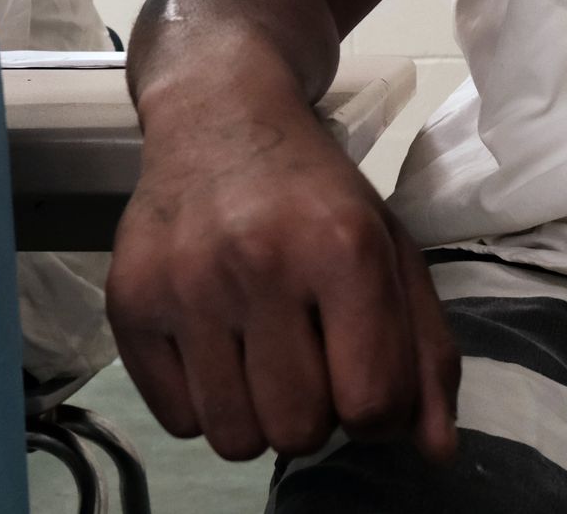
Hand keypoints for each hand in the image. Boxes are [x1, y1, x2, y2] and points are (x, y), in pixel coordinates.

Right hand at [107, 84, 459, 463]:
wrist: (218, 115)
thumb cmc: (314, 193)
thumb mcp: (389, 249)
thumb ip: (425, 350)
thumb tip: (437, 452)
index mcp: (344, 246)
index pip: (371, 402)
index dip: (379, 412)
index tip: (364, 377)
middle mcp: (261, 261)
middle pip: (299, 431)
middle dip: (315, 415)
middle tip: (308, 360)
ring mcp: (187, 283)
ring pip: (233, 439)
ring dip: (257, 417)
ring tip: (262, 358)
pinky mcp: (130, 299)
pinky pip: (176, 421)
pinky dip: (203, 403)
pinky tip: (216, 346)